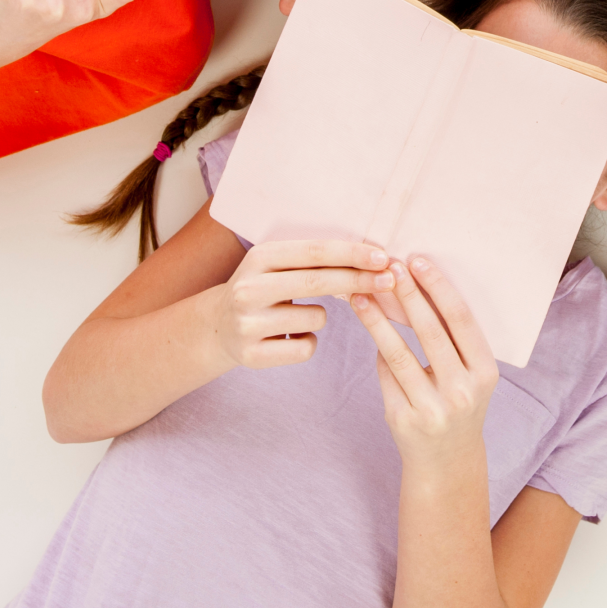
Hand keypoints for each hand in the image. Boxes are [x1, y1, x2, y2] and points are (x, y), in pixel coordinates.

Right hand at [210, 239, 393, 368]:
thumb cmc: (264, 289)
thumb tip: (374, 259)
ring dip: (321, 318)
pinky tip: (288, 337)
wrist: (216, 327)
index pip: (314, 252)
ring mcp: (247, 323)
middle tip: (390, 280)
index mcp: (259, 257)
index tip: (383, 257)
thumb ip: (314, 260)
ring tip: (297, 316)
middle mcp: (249, 288)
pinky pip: (306, 348)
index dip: (351, 254)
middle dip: (360, 280)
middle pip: (318, 282)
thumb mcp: (277, 265)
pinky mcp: (251, 355)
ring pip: (316, 319)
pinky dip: (308, 343)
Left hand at [352, 257, 496, 470]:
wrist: (447, 462)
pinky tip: (369, 328)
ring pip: (398, 353)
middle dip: (407, 294)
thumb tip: (410, 287)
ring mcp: (432, 408)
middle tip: (388, 267)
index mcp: (484, 372)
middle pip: (429, 331)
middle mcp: (462, 391)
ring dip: (376, 319)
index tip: (417, 260)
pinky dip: (378, 350)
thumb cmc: (457, 402)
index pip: (461, 319)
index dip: (438, 286)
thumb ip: (450, 339)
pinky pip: (385, 374)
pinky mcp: (404, 419)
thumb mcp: (469, 373)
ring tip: (360, 295)